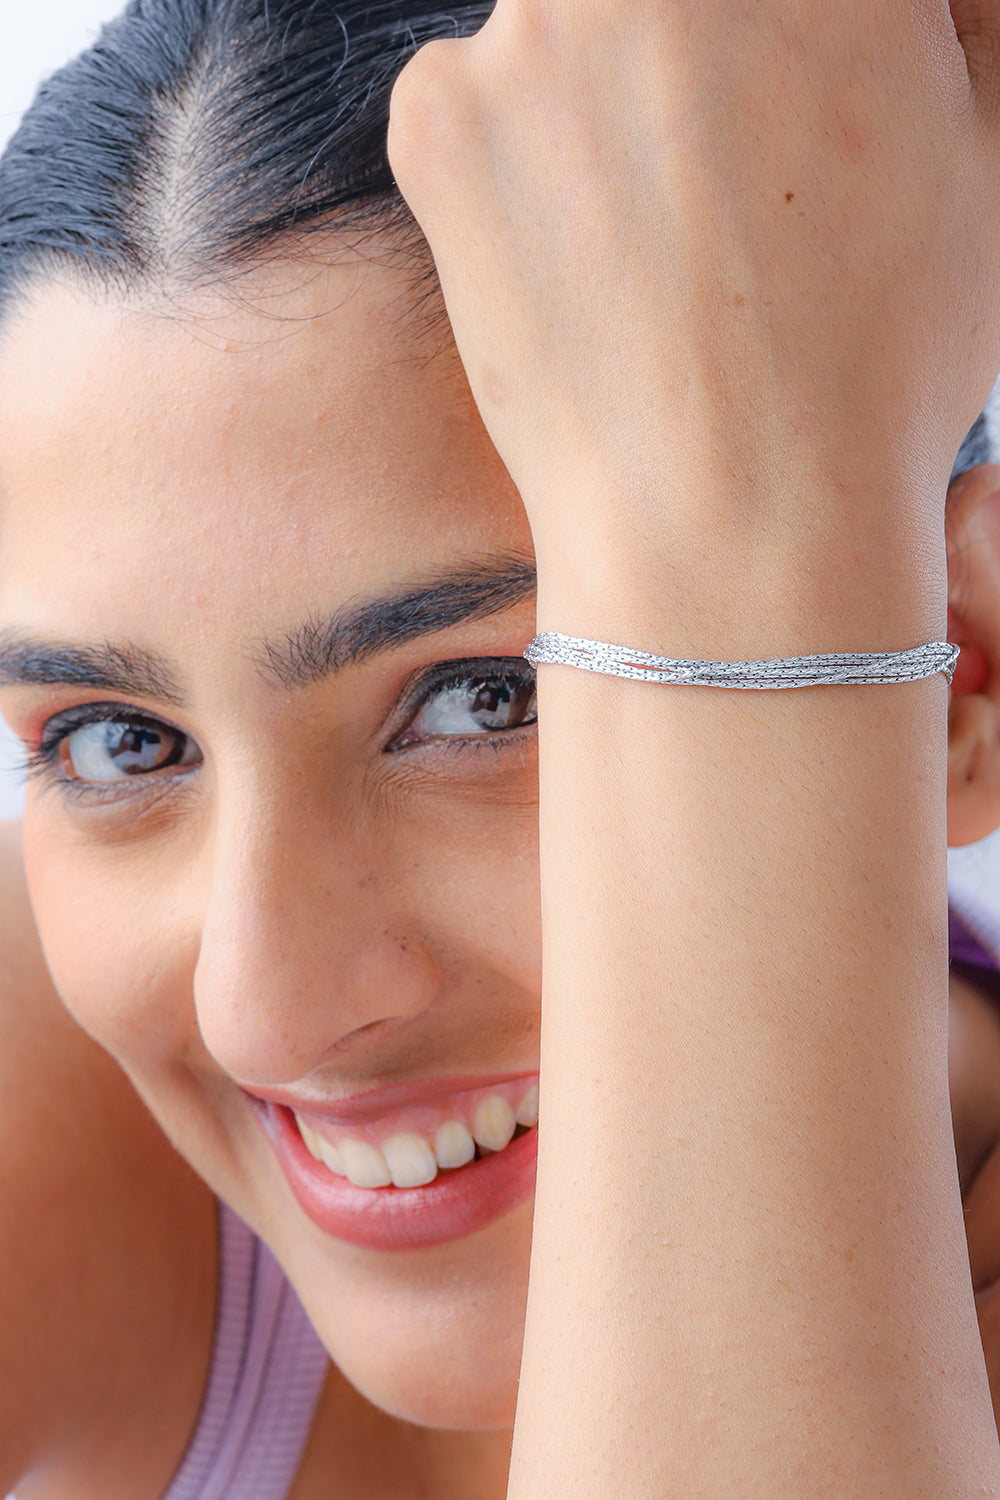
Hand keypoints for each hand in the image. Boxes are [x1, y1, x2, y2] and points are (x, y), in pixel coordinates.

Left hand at [389, 0, 999, 567]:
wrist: (735, 520)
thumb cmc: (876, 365)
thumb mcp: (986, 152)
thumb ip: (951, 26)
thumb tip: (901, 13)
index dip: (786, 58)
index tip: (779, 118)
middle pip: (661, 2)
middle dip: (694, 68)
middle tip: (721, 181)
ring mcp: (537, 21)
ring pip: (568, 36)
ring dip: (605, 108)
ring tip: (653, 242)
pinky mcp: (443, 114)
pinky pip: (477, 104)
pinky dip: (513, 170)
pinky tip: (577, 264)